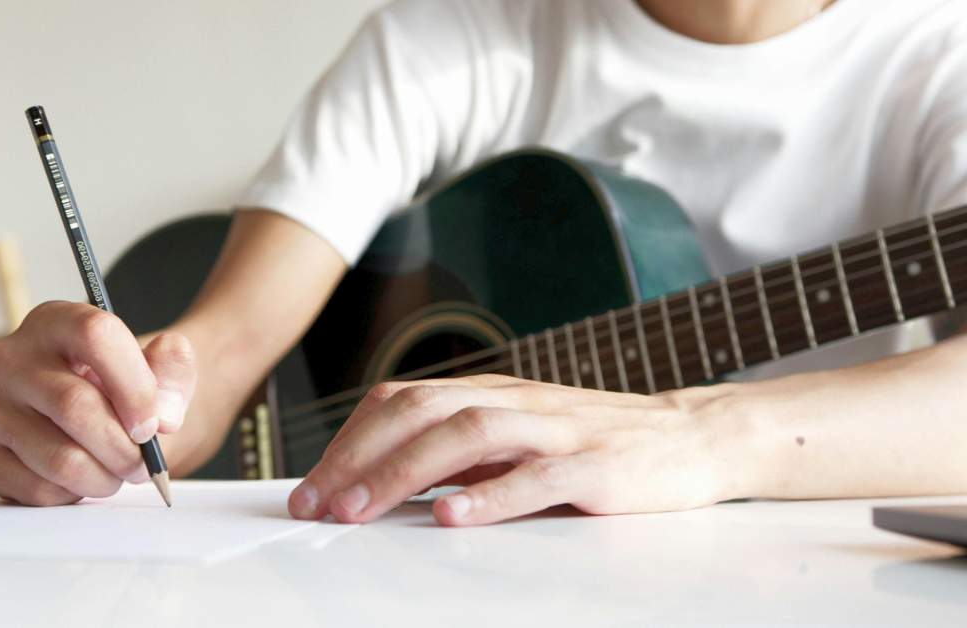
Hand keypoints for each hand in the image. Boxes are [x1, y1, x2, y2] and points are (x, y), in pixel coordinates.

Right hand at [0, 301, 197, 505]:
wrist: (96, 415)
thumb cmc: (127, 389)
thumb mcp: (163, 368)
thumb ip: (175, 372)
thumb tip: (161, 414)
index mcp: (55, 320)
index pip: (95, 335)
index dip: (134, 386)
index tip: (154, 424)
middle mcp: (9, 357)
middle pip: (74, 405)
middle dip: (123, 447)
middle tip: (143, 463)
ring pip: (58, 457)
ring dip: (103, 478)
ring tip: (115, 472)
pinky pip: (34, 488)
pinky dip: (72, 495)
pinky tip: (80, 479)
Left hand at [288, 375, 746, 525]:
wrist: (692, 436)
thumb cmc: (595, 443)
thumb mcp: (519, 439)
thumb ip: (462, 454)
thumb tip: (386, 482)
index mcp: (491, 394)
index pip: (402, 401)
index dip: (350, 441)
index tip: (311, 486)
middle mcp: (516, 402)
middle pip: (421, 412)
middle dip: (358, 458)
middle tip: (317, 503)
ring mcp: (556, 431)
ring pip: (467, 434)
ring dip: (403, 472)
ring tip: (360, 509)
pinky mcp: (596, 466)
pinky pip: (536, 478)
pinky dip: (489, 496)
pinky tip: (450, 517)